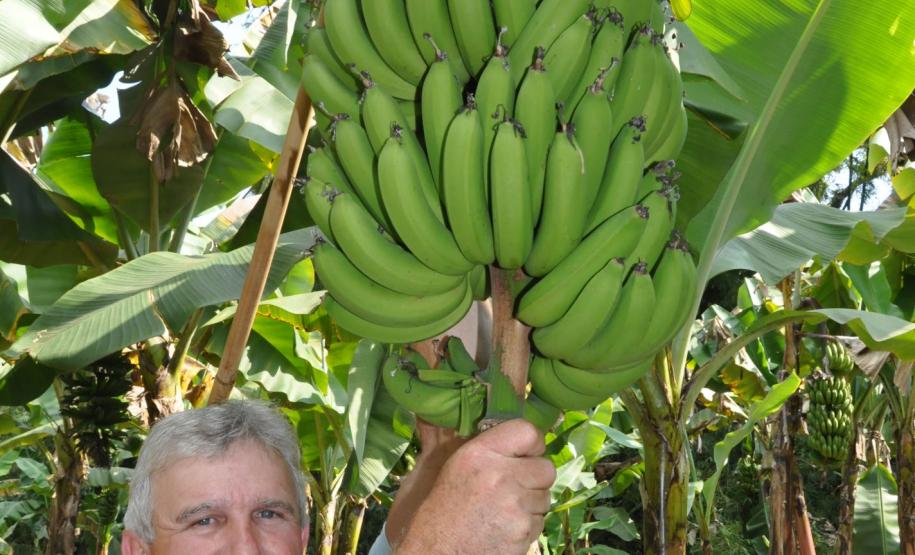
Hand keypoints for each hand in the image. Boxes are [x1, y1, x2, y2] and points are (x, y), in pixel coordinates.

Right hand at [396, 419, 555, 554]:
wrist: (437, 551)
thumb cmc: (445, 508)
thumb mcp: (457, 466)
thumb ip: (490, 448)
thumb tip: (526, 437)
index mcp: (479, 453)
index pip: (528, 431)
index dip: (533, 444)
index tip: (526, 454)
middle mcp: (499, 474)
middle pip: (546, 467)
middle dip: (535, 478)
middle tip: (514, 487)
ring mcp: (514, 504)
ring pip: (545, 496)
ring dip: (531, 504)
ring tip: (503, 510)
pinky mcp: (523, 530)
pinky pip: (540, 521)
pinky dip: (527, 526)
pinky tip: (504, 528)